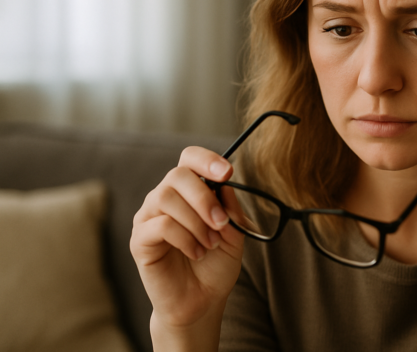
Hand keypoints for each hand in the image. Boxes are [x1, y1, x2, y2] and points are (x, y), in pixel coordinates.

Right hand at [130, 147, 244, 332]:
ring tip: (210, 243)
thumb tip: (225, 184)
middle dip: (203, 196)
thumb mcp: (235, 233)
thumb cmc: (216, 265)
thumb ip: (231, 208)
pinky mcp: (139, 240)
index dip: (206, 159)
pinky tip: (196, 253)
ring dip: (196, 221)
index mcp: (188, 191)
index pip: (189, 159)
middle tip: (221, 222)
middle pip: (177, 174)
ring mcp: (149, 218)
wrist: (202, 301)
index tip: (227, 172)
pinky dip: (185, 238)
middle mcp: (165, 198)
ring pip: (166, 197)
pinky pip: (160, 225)